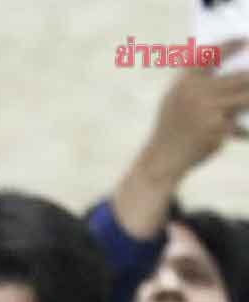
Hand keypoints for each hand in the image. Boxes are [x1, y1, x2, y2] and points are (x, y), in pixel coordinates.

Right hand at [113, 46, 248, 239]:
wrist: (163, 159)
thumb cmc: (171, 130)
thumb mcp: (176, 101)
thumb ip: (197, 86)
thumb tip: (236, 77)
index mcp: (184, 82)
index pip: (209, 55)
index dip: (229, 45)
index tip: (243, 40)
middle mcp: (196, 91)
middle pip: (240, 77)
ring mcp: (208, 107)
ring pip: (246, 97)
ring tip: (246, 103)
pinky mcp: (218, 125)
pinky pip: (240, 122)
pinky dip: (241, 129)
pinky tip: (240, 135)